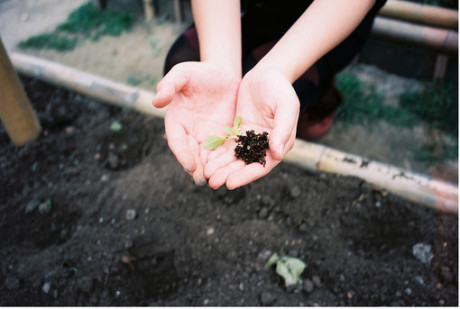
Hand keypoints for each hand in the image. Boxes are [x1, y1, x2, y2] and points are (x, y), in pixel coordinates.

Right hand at [153, 62, 239, 184]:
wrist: (224, 74)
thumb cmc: (201, 72)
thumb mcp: (184, 73)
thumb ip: (170, 84)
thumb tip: (156, 101)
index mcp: (176, 121)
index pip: (177, 141)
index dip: (183, 154)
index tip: (190, 165)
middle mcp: (190, 133)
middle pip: (192, 154)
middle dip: (197, 168)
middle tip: (203, 180)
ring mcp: (206, 138)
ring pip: (207, 158)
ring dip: (210, 170)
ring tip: (216, 181)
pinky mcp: (222, 139)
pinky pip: (223, 153)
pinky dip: (225, 164)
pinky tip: (231, 172)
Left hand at [204, 68, 299, 188]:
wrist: (267, 73)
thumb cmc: (280, 88)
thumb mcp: (286, 106)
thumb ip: (283, 129)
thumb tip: (277, 153)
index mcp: (280, 143)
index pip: (263, 165)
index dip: (247, 175)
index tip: (231, 183)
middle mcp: (266, 145)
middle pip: (246, 165)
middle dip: (230, 174)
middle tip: (213, 182)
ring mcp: (251, 139)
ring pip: (235, 158)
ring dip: (222, 168)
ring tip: (207, 175)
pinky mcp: (240, 131)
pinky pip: (228, 145)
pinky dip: (218, 154)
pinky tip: (206, 160)